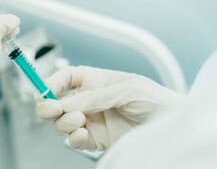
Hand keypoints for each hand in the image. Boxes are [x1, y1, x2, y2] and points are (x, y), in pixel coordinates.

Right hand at [37, 66, 185, 150]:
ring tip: (80, 120)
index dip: (51, 81)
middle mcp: (89, 100)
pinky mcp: (96, 139)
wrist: (170, 126)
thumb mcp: (126, 89)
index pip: (65, 77)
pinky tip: (81, 134)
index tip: (46, 90)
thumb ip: (95, 96)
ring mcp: (91, 120)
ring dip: (63, 122)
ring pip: (61, 122)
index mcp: (95, 81)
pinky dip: (73, 139)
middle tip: (56, 109)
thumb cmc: (155, 99)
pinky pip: (74, 140)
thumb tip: (67, 103)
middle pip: (56, 102)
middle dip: (49, 105)